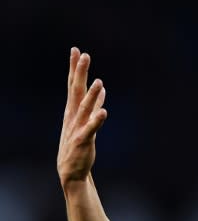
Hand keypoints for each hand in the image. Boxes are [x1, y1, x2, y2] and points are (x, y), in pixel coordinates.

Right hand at [57, 47, 107, 186]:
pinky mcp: (84, 141)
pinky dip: (97, 120)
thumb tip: (102, 90)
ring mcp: (77, 127)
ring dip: (91, 95)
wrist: (71, 170)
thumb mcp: (84, 121)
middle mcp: (73, 116)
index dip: (75, 68)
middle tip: (83, 55)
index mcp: (73, 110)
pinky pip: (91, 129)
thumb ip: (94, 104)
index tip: (76, 51)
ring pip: (85, 108)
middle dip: (79, 73)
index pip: (73, 85)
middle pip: (76, 91)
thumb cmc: (77, 144)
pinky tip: (104, 112)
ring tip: (99, 81)